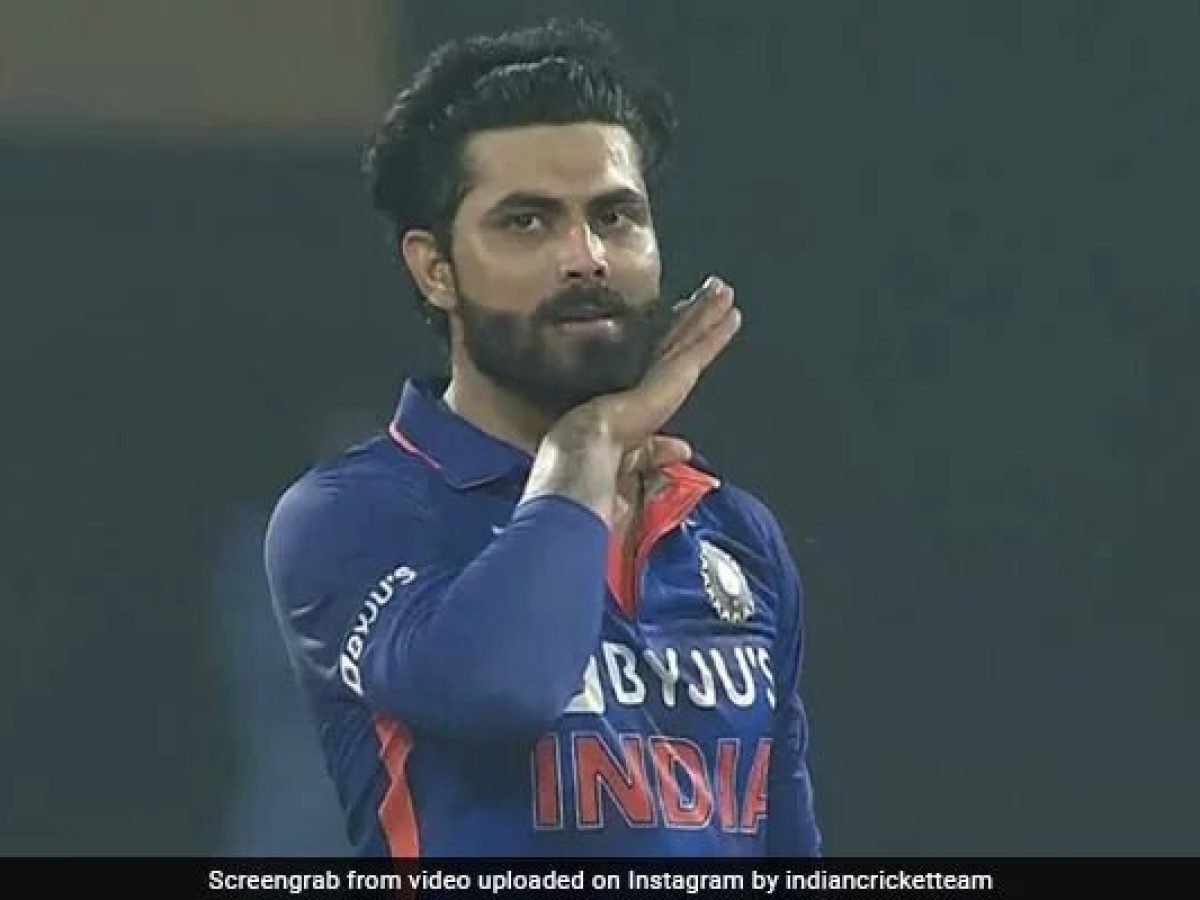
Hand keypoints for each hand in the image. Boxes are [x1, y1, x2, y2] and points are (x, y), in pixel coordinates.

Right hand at [558, 274, 740, 464]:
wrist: (585, 447)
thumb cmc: (597, 458)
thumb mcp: (632, 459)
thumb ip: (655, 451)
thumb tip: (683, 449)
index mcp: (635, 397)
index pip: (660, 360)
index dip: (673, 337)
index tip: (681, 316)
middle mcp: (648, 377)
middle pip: (677, 339)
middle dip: (693, 315)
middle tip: (709, 290)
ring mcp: (660, 371)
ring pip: (689, 336)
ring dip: (706, 312)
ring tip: (722, 289)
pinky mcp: (673, 372)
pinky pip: (700, 347)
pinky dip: (716, 329)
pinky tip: (732, 312)